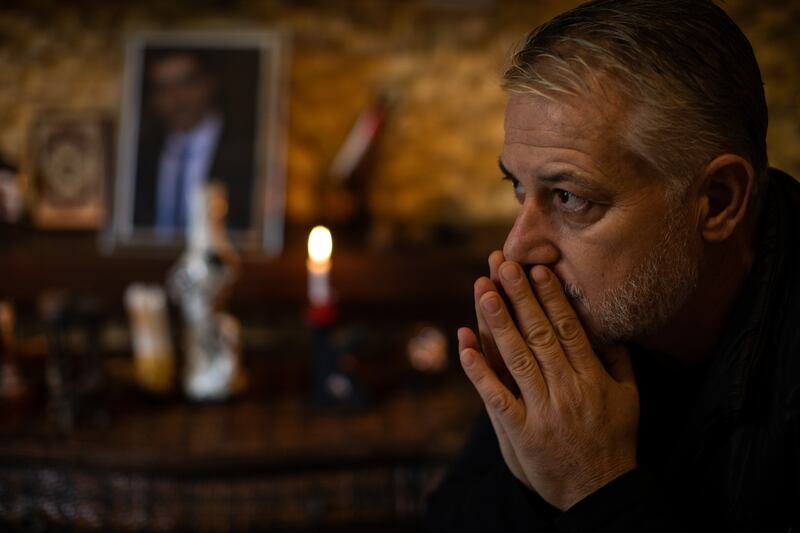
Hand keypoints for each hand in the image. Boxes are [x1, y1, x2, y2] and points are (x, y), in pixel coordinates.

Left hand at [459, 257, 638, 509]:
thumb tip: (608, 326)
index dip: (551, 297)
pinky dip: (479, 371)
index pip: (568, 328)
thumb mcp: (629, 398)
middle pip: (539, 335)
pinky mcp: (521, 432)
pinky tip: (463, 346)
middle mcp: (567, 389)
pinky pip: (496, 397)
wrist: (601, 492)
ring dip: (497, 322)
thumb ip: (618, 361)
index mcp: (592, 378)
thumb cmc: (615, 440)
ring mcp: (542, 410)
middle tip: (503, 264)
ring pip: (516, 358)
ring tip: (483, 289)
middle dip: (519, 296)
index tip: (537, 270)